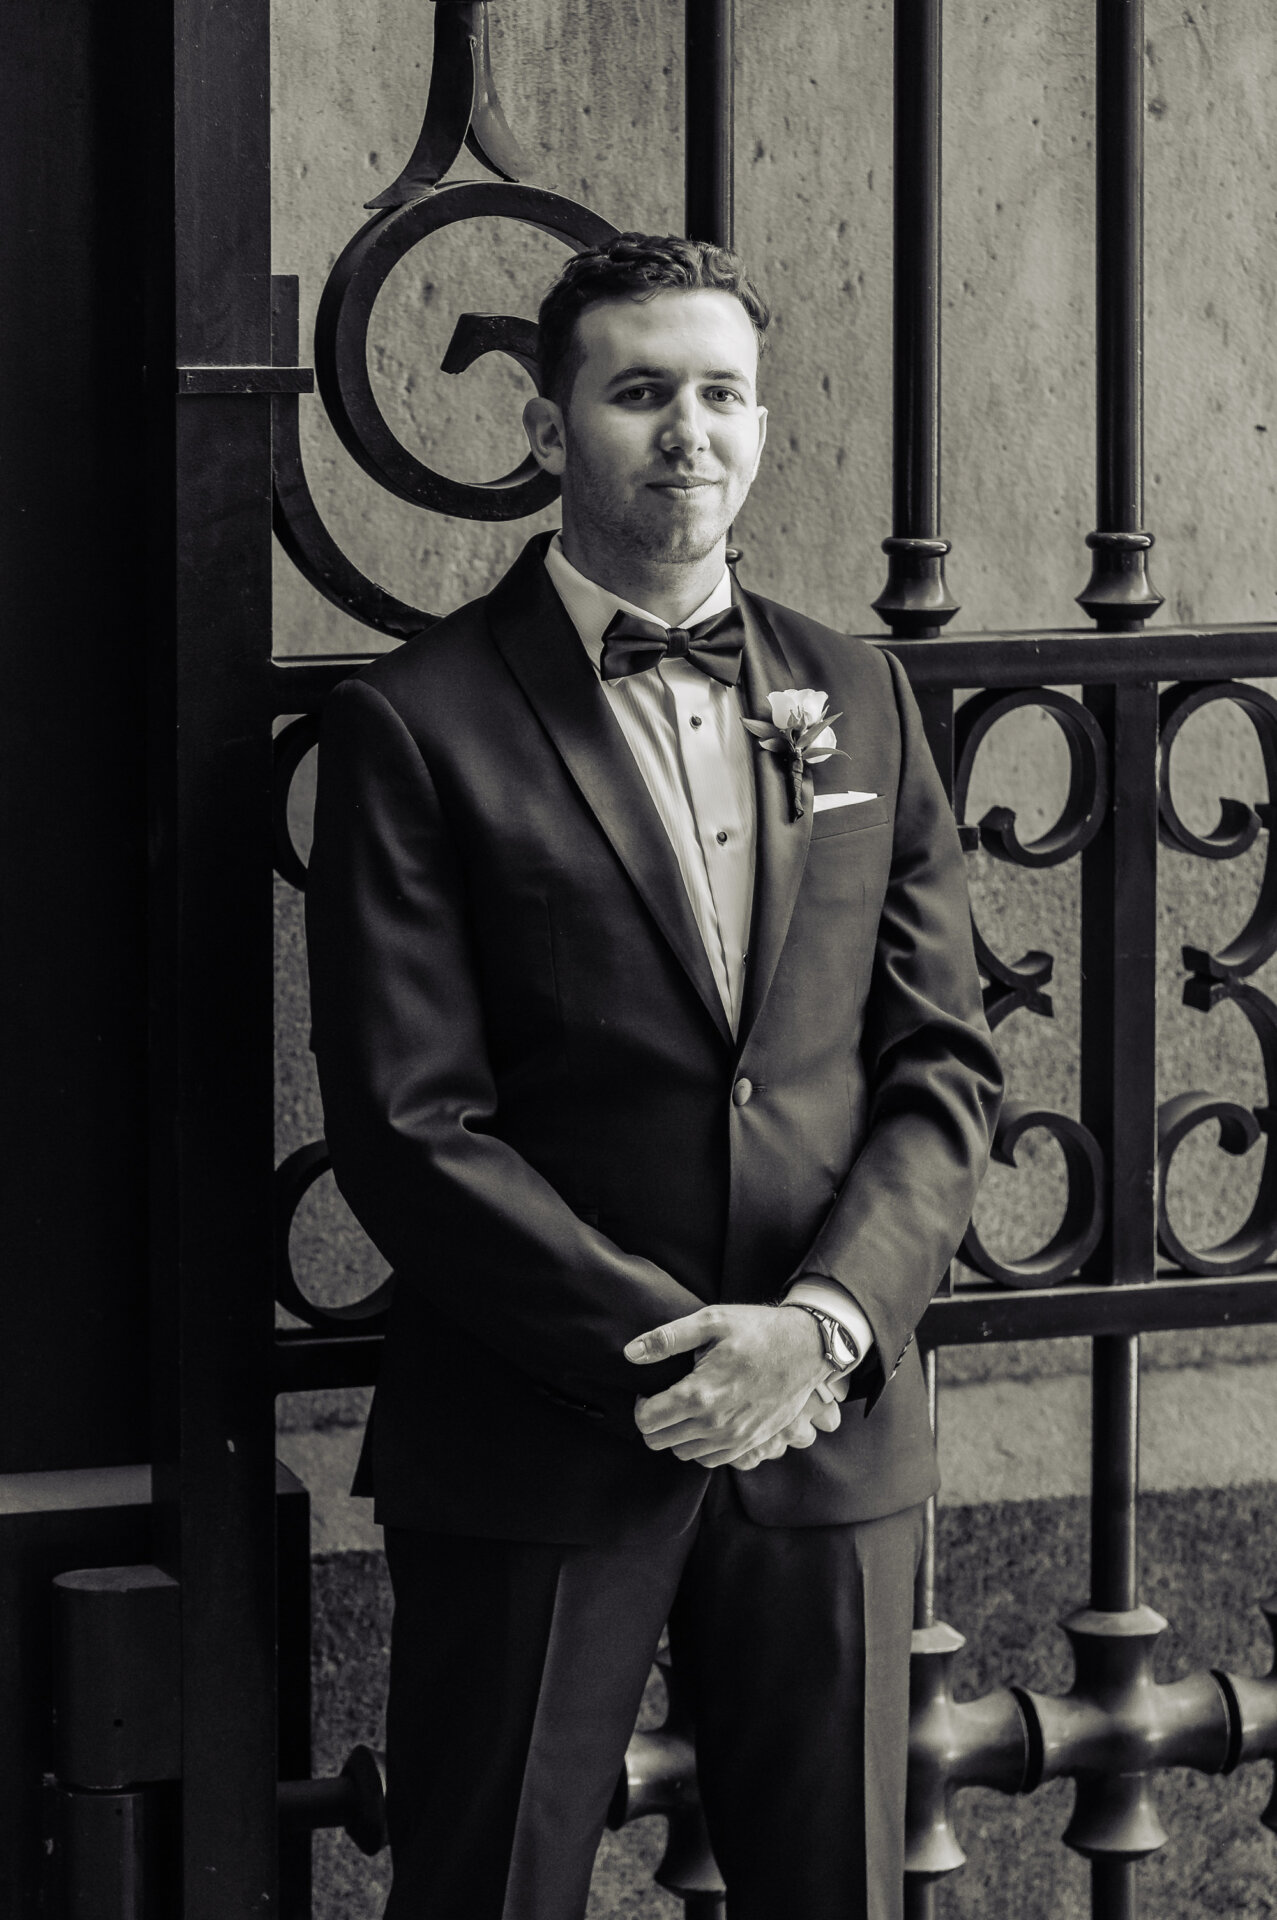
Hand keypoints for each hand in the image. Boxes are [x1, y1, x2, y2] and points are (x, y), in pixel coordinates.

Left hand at [626, 1304, 832, 1468]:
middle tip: (664, 1398)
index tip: (651, 1390)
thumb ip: (666, 1339)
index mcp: (699, 1394)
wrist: (807, 1347)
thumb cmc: (758, 1330)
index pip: (646, 1421)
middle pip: (659, 1442)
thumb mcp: (711, 1321)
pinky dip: (700, 1446)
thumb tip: (630, 1353)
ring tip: (686, 1408)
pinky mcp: (750, 1443)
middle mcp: (714, 1423)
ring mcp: (734, 1438)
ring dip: (676, 1435)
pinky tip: (705, 1421)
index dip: (640, 1405)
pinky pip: (710, 1460)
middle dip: (654, 1421)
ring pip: (683, 1454)